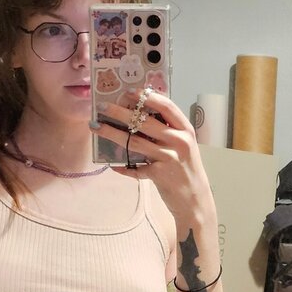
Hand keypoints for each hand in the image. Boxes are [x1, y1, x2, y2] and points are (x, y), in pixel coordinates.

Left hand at [90, 88, 214, 222]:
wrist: (195, 200)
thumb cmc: (186, 170)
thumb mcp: (183, 146)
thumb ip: (167, 132)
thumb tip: (138, 117)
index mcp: (185, 129)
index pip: (166, 106)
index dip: (147, 96)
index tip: (128, 91)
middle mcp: (178, 141)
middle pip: (144, 122)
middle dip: (120, 112)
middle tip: (102, 106)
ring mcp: (168, 157)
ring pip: (135, 141)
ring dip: (112, 133)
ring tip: (96, 127)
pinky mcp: (159, 175)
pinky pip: (135, 168)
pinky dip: (123, 167)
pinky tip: (112, 165)